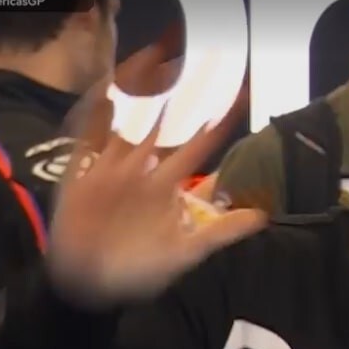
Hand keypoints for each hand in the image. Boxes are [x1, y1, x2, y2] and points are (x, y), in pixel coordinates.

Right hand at [47, 45, 266, 306]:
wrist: (93, 286)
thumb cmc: (140, 270)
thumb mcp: (188, 253)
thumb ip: (222, 232)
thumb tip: (263, 216)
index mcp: (169, 185)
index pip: (200, 146)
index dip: (218, 122)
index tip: (238, 95)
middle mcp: (144, 172)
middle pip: (166, 126)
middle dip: (182, 97)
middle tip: (202, 62)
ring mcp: (114, 172)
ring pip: (131, 127)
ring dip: (144, 98)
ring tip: (159, 62)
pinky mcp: (85, 179)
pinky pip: (90, 143)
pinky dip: (97, 120)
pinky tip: (109, 96)